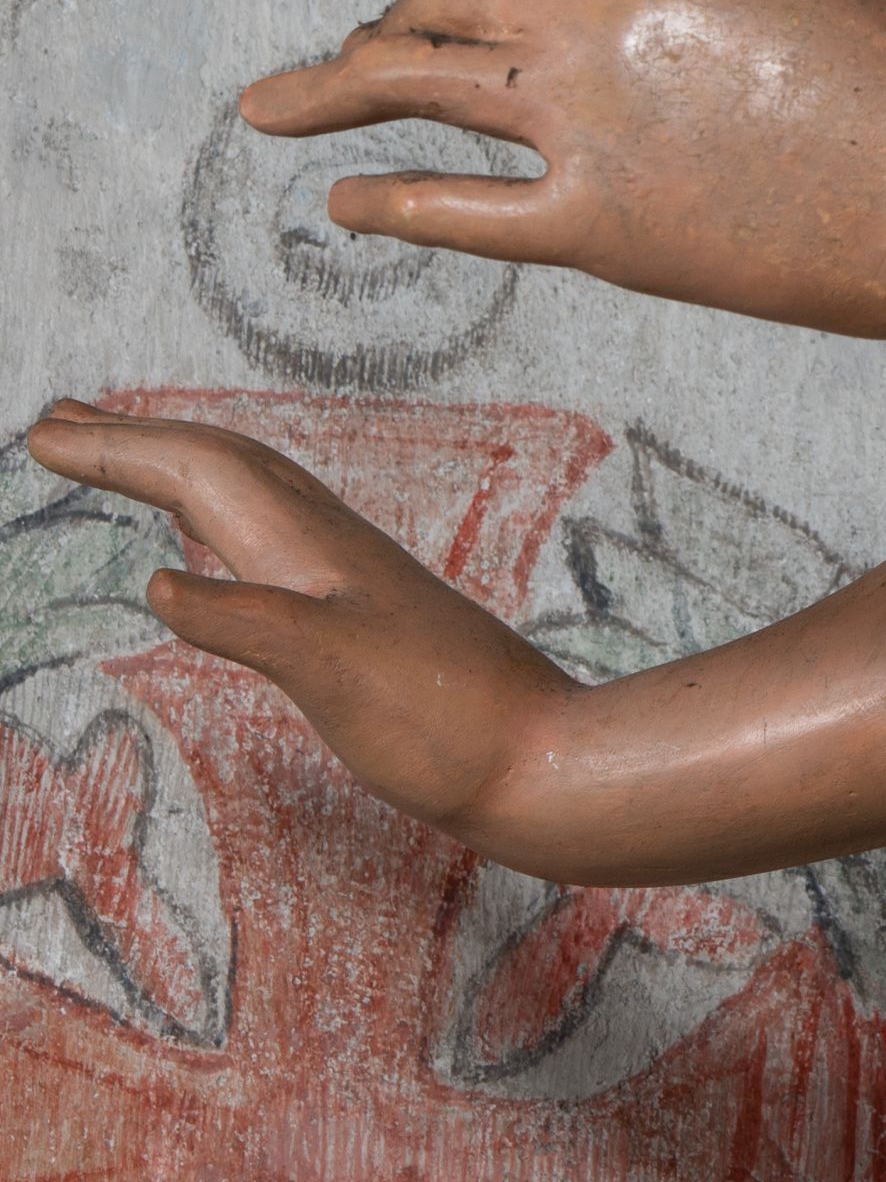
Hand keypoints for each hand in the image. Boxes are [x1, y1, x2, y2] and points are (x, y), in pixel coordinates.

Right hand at [22, 405, 562, 836]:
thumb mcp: (335, 673)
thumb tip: (157, 582)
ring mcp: (346, 581)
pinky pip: (272, 544)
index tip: (41, 430)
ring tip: (118, 457)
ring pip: (247, 496)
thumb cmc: (444, 725)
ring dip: (176, 468)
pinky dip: (223, 523)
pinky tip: (215, 547)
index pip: (199, 470)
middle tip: (55, 421)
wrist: (540, 760)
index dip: (116, 447)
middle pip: (218, 466)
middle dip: (133, 440)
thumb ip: (249, 624)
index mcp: (309, 549)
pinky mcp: (361, 620)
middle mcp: (327, 548)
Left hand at [241, 0, 885, 335]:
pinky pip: (445, 206)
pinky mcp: (593, 228)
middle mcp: (591, 9)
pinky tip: (342, 203)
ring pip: (409, 78)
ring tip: (276, 104)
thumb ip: (733, 15)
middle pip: (441, 0)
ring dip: (334, 87)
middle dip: (398, 29)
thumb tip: (715, 64)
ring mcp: (581, 117)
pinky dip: (380, 200)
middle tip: (361, 58)